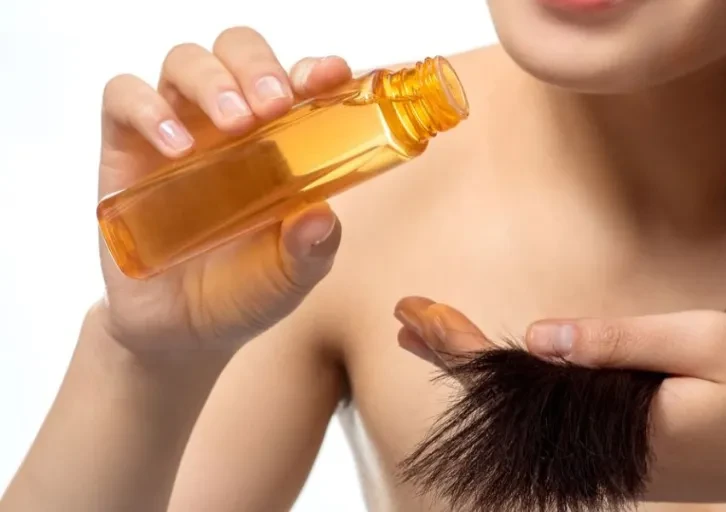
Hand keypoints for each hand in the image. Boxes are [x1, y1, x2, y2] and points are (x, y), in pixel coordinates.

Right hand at [96, 27, 350, 359]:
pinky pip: (124, 98)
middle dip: (258, 65)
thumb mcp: (291, 277)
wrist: (181, 331)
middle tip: (274, 104)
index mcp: (282, 140)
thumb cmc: (245, 290)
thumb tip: (320, 219)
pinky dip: (148, 109)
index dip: (316, 69)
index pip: (299, 81)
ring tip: (231, 123)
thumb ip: (312, 249)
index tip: (332, 76)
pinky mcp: (127, 148)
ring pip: (186, 62)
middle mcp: (231, 124)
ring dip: (212, 80)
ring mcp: (178, 130)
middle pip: (238, 51)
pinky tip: (176, 146)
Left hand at [392, 297, 725, 509]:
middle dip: (459, 357)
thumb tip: (540, 337)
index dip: (462, 348)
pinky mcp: (635, 463)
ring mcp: (618, 465)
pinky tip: (513, 364)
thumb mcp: (707, 343)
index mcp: (617, 422)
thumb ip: (619, 341)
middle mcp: (604, 453)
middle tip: (407, 318)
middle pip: (514, 403)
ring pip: (536, 414)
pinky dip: (530, 389)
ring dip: (488, 373)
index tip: (414, 316)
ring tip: (437, 333)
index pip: (517, 383)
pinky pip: (567, 423)